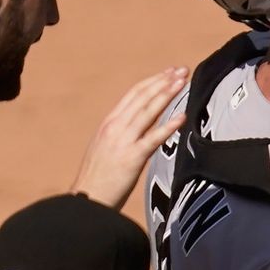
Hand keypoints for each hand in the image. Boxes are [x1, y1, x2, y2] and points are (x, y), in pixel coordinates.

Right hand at [71, 67, 189, 208]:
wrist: (86, 200)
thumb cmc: (97, 179)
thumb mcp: (105, 147)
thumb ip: (120, 133)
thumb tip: (137, 126)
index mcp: (109, 123)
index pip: (133, 95)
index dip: (153, 81)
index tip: (168, 73)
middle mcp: (115, 127)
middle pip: (142, 97)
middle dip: (164, 81)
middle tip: (182, 70)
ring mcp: (123, 141)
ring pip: (148, 111)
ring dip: (167, 94)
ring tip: (183, 82)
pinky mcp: (132, 158)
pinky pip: (153, 139)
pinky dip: (168, 126)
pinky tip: (182, 118)